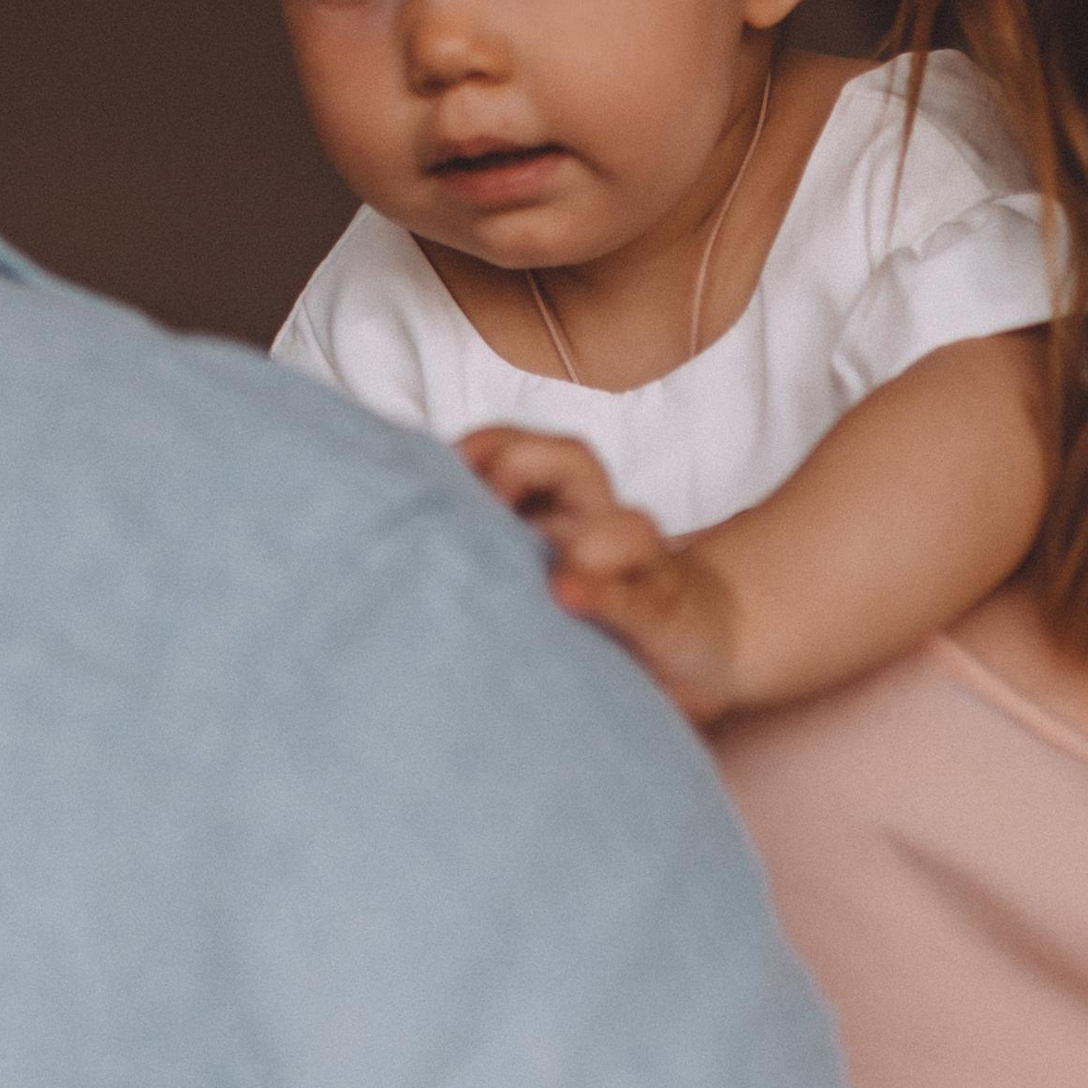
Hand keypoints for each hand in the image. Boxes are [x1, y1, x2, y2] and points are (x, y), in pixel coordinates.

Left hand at [457, 428, 745, 721]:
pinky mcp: (662, 615)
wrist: (699, 643)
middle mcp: (601, 524)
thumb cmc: (590, 608)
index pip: (525, 450)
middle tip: (481, 487)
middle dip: (525, 463)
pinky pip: (637, 598)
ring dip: (579, 529)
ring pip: (623, 524)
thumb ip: (483, 545)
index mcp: (563, 505)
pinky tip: (567, 590)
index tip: (447, 457)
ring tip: (540, 547)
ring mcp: (640, 568)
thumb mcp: (530, 570)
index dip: (491, 444)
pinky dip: (603, 591)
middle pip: (573, 464)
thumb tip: (388, 542)